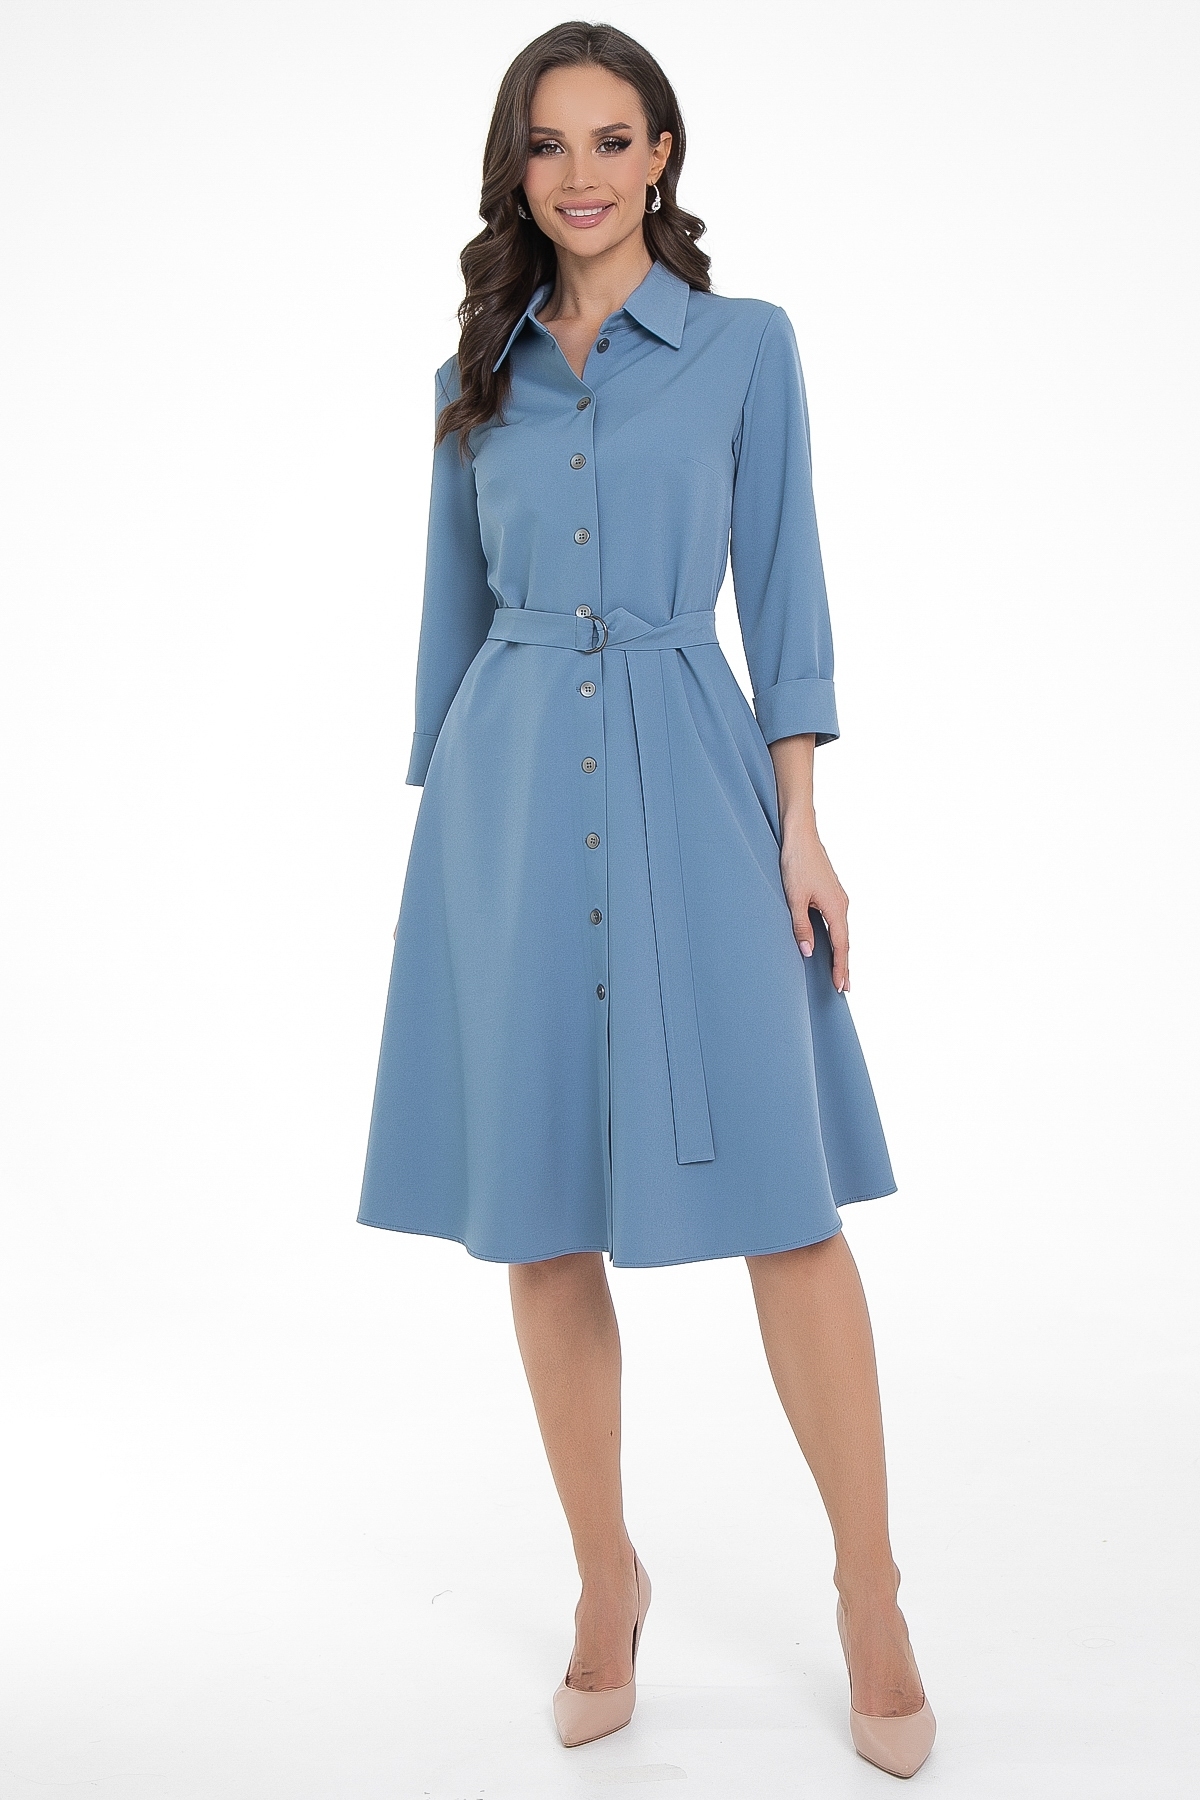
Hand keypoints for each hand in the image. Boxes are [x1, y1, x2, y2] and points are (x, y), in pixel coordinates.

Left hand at [779, 825, 849, 991]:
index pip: (841, 946)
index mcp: (836, 907)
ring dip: (841, 952)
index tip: (841, 987)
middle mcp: (842, 904)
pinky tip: (832, 943)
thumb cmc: (796, 863)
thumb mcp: (794, 898)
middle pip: (845, 941)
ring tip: (839, 972)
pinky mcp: (831, 892)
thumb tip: (808, 952)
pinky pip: (837, 921)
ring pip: (842, 931)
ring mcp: (838, 898)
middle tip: (844, 988)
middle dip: (844, 965)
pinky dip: (837, 938)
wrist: (800, 835)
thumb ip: (801, 926)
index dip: (841, 967)